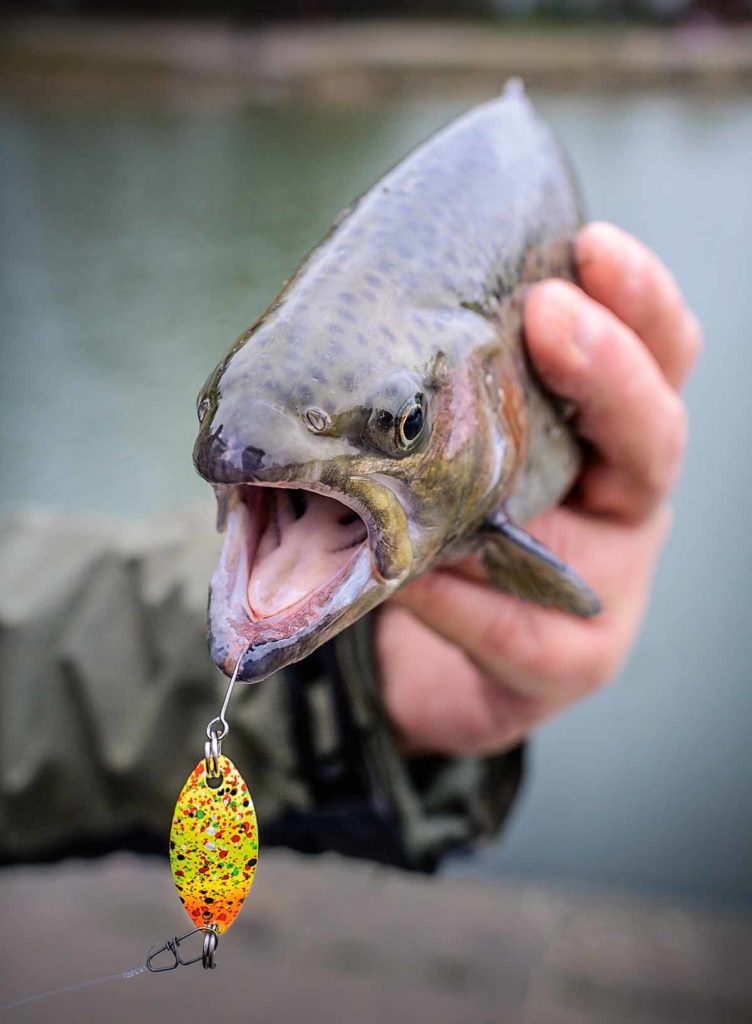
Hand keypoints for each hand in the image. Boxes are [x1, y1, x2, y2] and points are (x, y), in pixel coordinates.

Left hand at [376, 223, 700, 755]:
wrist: (429, 661)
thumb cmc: (437, 528)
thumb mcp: (443, 448)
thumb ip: (430, 398)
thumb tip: (348, 327)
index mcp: (601, 432)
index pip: (652, 354)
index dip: (636, 299)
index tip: (592, 244)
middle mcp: (622, 503)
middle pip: (655, 432)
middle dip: (611, 366)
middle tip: (551, 311)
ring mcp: (606, 588)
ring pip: (606, 547)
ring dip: (526, 495)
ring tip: (464, 459)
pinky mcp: (563, 663)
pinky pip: (520, 632)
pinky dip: (461, 602)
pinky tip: (415, 581)